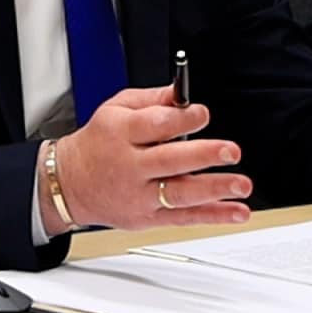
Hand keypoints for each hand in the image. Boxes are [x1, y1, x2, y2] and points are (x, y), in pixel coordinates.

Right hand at [43, 84, 250, 233]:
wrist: (71, 183)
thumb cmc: (99, 142)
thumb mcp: (115, 109)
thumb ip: (152, 99)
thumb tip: (182, 94)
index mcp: (121, 133)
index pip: (155, 125)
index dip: (183, 119)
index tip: (202, 114)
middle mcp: (131, 166)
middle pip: (170, 161)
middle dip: (204, 155)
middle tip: (231, 151)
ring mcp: (139, 195)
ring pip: (180, 194)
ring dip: (214, 190)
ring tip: (241, 184)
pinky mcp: (148, 217)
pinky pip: (185, 218)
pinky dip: (214, 216)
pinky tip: (237, 211)